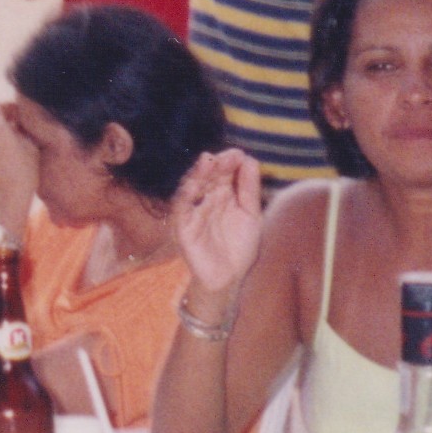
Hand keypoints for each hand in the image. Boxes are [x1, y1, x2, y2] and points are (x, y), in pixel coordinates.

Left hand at [0, 101, 41, 232]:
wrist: (9, 200)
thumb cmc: (25, 172)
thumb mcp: (31, 146)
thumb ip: (24, 129)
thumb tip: (20, 122)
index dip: (7, 107)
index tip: (19, 114)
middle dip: (6, 121)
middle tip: (21, 127)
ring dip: (1, 134)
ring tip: (18, 142)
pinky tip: (11, 156)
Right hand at [170, 148, 264, 298]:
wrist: (229, 279)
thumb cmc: (239, 246)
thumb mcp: (250, 214)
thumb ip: (249, 188)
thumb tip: (249, 159)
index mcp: (221, 195)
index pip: (223, 172)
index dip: (230, 162)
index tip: (239, 154)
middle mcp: (205, 200)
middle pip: (207, 176)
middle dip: (216, 164)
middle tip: (228, 155)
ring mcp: (193, 212)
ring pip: (191, 187)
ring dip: (198, 174)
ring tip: (208, 161)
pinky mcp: (183, 227)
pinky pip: (181, 208)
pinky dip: (185, 195)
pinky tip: (193, 184)